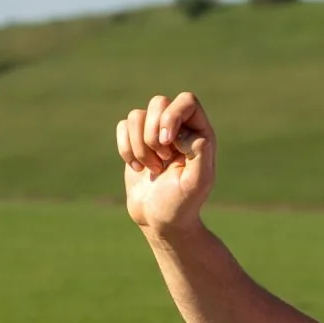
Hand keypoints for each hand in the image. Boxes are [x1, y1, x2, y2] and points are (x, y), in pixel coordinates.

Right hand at [115, 91, 215, 233]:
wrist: (160, 222)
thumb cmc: (182, 205)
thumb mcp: (196, 184)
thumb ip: (200, 154)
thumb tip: (188, 133)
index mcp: (200, 133)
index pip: (186, 100)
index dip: (172, 116)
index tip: (168, 143)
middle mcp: (179, 128)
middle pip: (158, 102)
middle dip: (152, 134)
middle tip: (162, 159)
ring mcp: (155, 133)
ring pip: (137, 115)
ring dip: (139, 146)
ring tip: (151, 168)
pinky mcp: (136, 142)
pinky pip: (123, 127)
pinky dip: (125, 149)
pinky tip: (138, 169)